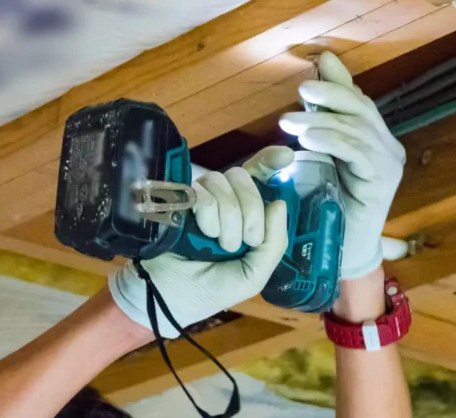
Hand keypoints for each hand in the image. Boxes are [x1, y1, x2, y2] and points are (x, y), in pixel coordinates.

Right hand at [108, 146, 293, 337]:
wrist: (169, 299)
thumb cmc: (211, 290)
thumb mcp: (254, 274)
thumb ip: (274, 243)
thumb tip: (279, 203)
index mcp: (245, 214)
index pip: (259, 177)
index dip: (270, 160)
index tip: (286, 156)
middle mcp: (223, 200)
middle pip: (245, 178)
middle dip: (251, 211)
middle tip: (243, 241)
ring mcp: (199, 198)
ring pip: (223, 182)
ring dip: (228, 218)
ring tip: (218, 243)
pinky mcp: (178, 200)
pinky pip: (203, 192)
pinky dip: (209, 215)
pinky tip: (203, 233)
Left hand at [280, 52, 404, 279]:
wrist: (344, 248)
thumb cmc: (332, 202)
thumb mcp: (324, 154)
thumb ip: (324, 119)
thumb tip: (320, 71)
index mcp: (379, 140)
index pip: (361, 102)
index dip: (340, 82)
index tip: (318, 64)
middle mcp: (390, 149)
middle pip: (363, 110)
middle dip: (331, 96)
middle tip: (301, 91)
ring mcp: (390, 166)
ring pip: (357, 130)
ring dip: (321, 121)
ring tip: (290, 121)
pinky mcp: (382, 182)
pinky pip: (357, 153)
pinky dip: (331, 142)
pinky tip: (307, 139)